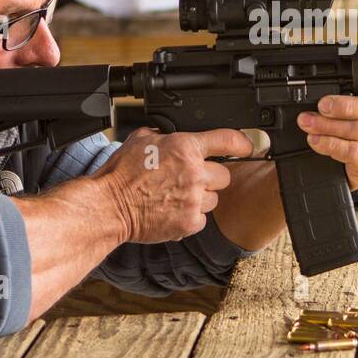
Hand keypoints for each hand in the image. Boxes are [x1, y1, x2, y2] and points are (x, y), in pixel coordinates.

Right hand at [93, 127, 252, 242]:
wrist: (110, 206)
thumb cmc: (121, 173)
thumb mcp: (142, 139)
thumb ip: (165, 135)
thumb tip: (173, 134)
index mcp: (185, 148)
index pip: (228, 140)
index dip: (242, 143)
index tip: (248, 147)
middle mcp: (195, 173)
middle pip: (224, 175)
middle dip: (210, 177)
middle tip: (190, 179)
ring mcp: (194, 200)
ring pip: (214, 199)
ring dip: (200, 198)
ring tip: (176, 197)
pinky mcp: (189, 223)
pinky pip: (202, 219)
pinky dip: (190, 217)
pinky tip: (172, 211)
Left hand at [296, 95, 357, 189]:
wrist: (328, 165)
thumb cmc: (339, 131)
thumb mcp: (344, 111)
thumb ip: (347, 100)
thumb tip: (329, 93)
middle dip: (345, 106)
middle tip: (322, 105)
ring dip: (329, 126)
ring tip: (309, 123)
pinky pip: (353, 154)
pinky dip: (331, 145)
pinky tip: (318, 141)